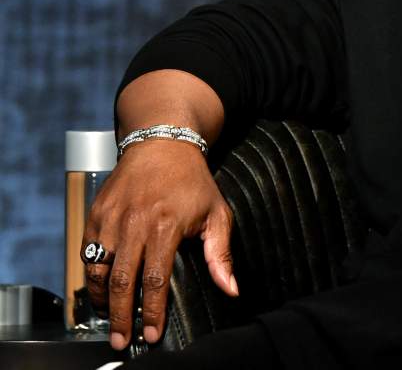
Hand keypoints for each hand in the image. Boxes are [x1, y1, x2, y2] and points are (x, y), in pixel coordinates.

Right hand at [82, 140, 237, 350]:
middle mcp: (134, 224)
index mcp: (165, 226)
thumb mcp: (217, 213)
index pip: (154, 280)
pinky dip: (92, 276)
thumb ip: (220, 254)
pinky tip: (101, 289)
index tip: (150, 333)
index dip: (151, 311)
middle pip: (121, 282)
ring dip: (102, 300)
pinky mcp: (96, 215)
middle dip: (121, 316)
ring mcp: (111, 220)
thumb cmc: (193, 181)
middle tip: (122, 339)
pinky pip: (88, 253)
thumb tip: (232, 288)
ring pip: (98, 271)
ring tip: (111, 318)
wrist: (162, 144)